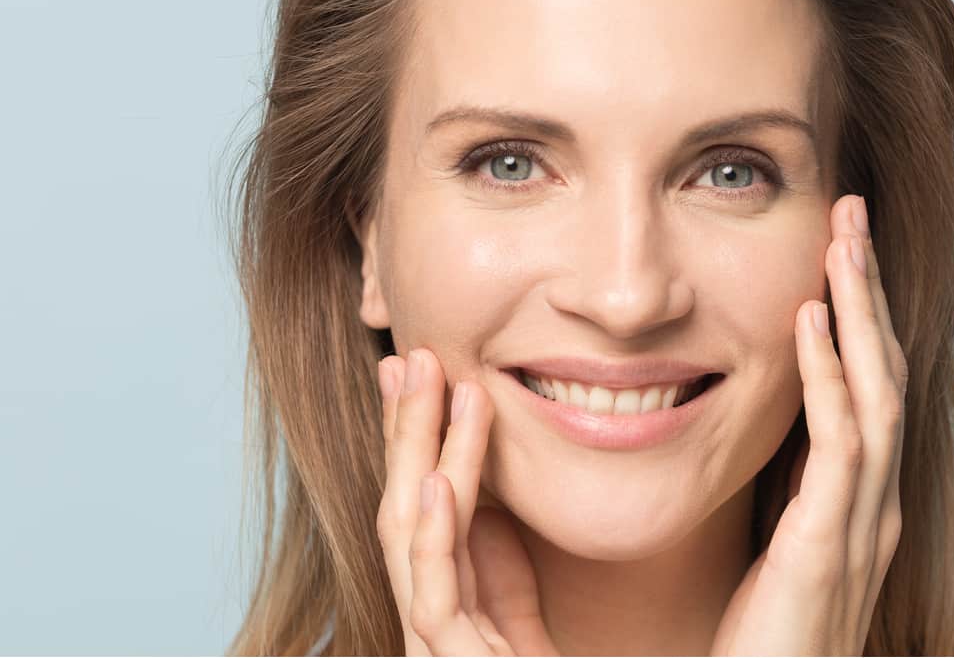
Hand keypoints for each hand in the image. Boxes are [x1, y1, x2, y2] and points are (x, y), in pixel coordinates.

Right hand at [376, 349, 559, 655]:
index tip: (422, 365)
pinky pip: (437, 601)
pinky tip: (438, 482)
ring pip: (410, 540)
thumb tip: (469, 483)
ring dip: (417, 454)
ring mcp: (436, 648)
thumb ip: (498, 561)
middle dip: (404, 429)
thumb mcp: (522, 613)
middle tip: (410, 352)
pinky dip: (434, 538)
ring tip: (428, 381)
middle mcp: (430, 623)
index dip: (417, 434)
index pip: (424, 503)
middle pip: (406, 508)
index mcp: (449, 602)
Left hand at [710, 194, 907, 655]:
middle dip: (869, 289)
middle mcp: (874, 505)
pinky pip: (840, 443)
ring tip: (842, 238)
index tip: (839, 248)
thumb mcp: (777, 553)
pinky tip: (810, 320)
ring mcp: (861, 524)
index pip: (870, 388)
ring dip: (859, 309)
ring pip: (876, 391)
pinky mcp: (829, 546)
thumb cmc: (766, 647)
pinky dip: (828, 375)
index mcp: (860, 503)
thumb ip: (786, 495)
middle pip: (884, 371)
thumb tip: (764, 436)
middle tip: (851, 211)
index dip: (859, 315)